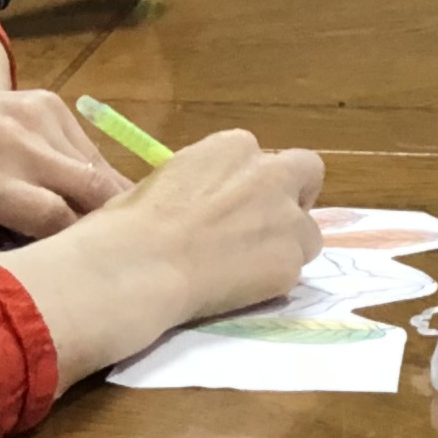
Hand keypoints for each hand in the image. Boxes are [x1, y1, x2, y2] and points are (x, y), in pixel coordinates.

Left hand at [0, 50, 126, 259]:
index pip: (53, 218)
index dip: (73, 246)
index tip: (78, 269)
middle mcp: (17, 145)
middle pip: (91, 190)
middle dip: (106, 224)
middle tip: (108, 253)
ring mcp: (39, 119)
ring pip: (98, 170)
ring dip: (107, 202)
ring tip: (105, 229)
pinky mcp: (52, 106)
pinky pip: (91, 152)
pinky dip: (96, 178)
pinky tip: (83, 196)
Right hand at [0, 125, 329, 384]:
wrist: (137, 266)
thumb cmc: (129, 223)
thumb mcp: (166, 180)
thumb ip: (203, 185)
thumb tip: (204, 205)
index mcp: (232, 147)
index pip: (264, 158)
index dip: (254, 184)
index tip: (237, 206)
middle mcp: (269, 173)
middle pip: (306, 174)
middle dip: (294, 197)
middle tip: (265, 228)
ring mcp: (286, 217)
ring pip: (308, 232)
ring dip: (286, 246)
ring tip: (247, 270)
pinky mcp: (291, 260)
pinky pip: (293, 270)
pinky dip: (273, 280)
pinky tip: (240, 291)